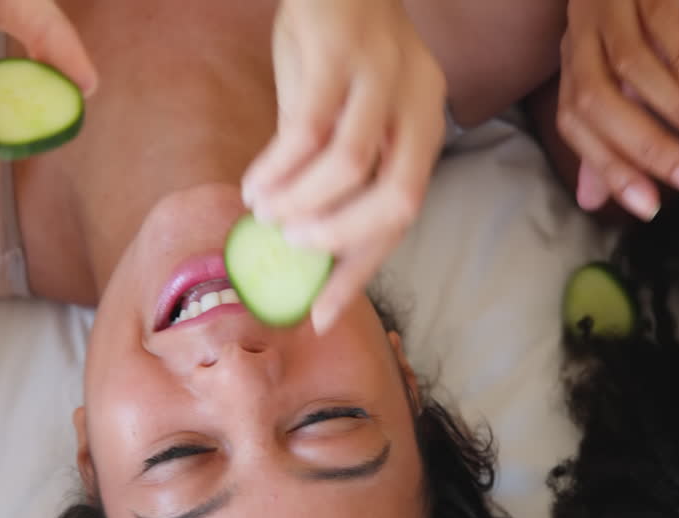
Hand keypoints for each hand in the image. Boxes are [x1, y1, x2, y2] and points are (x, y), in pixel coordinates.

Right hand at [241, 0, 444, 333]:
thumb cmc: (331, 44)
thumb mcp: (348, 108)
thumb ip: (338, 164)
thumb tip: (302, 235)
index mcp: (425, 121)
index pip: (404, 212)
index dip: (362, 269)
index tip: (321, 313)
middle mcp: (417, 101)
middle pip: (397, 199)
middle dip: (340, 240)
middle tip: (293, 246)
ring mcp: (380, 75)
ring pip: (350, 168)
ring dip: (301, 203)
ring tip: (265, 213)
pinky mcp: (336, 54)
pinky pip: (307, 130)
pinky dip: (277, 168)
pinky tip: (253, 184)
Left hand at [558, 0, 678, 220]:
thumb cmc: (635, 16)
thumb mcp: (616, 70)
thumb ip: (606, 133)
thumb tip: (593, 200)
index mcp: (573, 65)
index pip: (575, 125)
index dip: (608, 168)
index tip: (651, 207)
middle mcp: (581, 38)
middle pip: (598, 103)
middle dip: (648, 150)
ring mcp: (611, 8)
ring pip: (633, 68)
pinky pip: (663, 24)